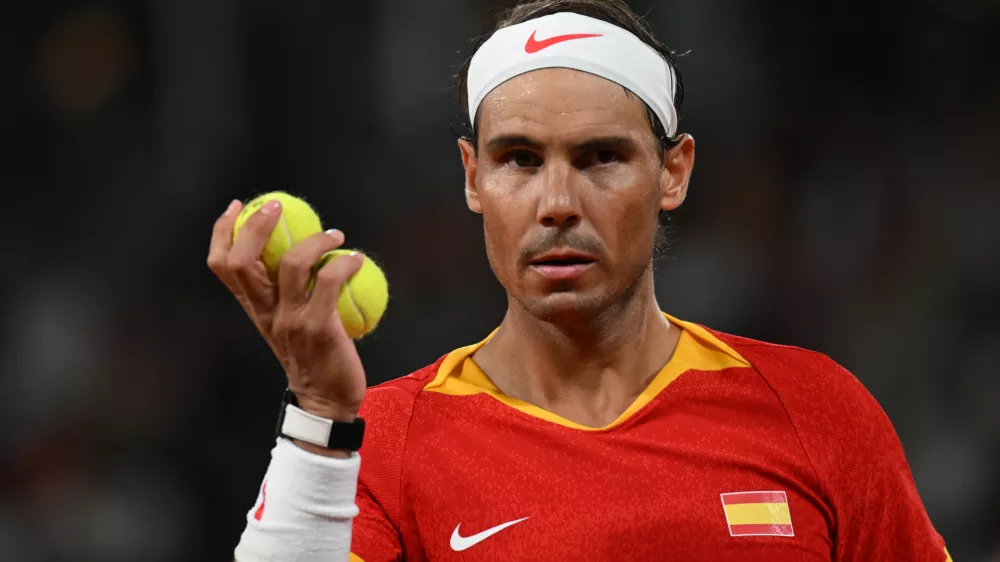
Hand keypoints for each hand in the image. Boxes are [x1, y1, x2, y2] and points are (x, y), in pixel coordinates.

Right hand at [207, 199, 366, 424]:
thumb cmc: (313, 356)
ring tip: (336, 234)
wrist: (326, 401)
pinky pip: (329, 282)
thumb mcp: (288, 324)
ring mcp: (290, 321)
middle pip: (243, 262)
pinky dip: (345, 263)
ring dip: (315, 240)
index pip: (222, 266)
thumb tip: (303, 250)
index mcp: (254, 310)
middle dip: (257, 226)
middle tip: (279, 206)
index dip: (224, 231)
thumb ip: (287, 293)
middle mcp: (265, 313)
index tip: (239, 206)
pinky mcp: (318, 328)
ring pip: (291, 265)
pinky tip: (357, 258)